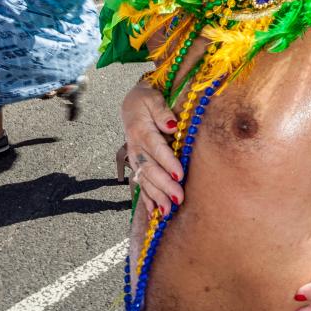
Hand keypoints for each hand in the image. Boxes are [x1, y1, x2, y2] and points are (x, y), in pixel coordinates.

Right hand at [121, 80, 184, 217]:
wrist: (131, 104)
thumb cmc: (146, 100)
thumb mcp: (152, 98)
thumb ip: (161, 110)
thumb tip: (172, 125)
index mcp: (140, 130)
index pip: (156, 148)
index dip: (167, 162)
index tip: (179, 174)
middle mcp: (136, 148)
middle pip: (150, 169)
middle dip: (164, 185)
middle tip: (178, 198)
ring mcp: (135, 158)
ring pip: (145, 180)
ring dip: (156, 196)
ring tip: (168, 211)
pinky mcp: (137, 165)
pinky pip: (141, 183)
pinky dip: (147, 199)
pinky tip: (154, 212)